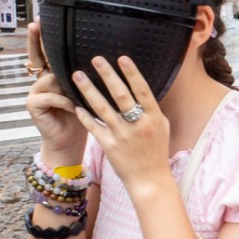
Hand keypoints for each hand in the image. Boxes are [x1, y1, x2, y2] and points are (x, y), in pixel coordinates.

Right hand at [24, 20, 85, 162]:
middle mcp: (43, 79)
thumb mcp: (86, 92)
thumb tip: (101, 57)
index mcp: (56, 75)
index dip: (43, 37)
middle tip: (35, 25)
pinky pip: (51, 96)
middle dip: (37, 41)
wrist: (71, 141)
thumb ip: (86, 76)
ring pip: (51, 78)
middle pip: (39, 57)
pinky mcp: (33, 104)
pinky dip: (65, 102)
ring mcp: (35, 91)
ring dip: (67, 85)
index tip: (41, 19)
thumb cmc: (83, 116)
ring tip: (78, 93)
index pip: (48, 53)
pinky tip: (74, 108)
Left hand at [71, 56, 170, 191]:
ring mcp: (122, 136)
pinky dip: (85, 116)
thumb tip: (142, 90)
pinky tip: (76, 105)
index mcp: (154, 118)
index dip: (132, 74)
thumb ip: (151, 110)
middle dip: (108, 75)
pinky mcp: (109, 146)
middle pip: (121, 96)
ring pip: (102, 109)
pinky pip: (94, 127)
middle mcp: (138, 125)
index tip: (122, 58)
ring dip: (89, 90)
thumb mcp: (162, 127)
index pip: (143, 91)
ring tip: (78, 75)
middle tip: (96, 59)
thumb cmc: (156, 151)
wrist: (149, 179)